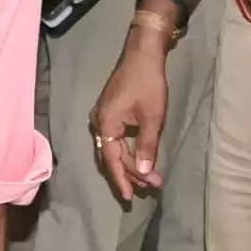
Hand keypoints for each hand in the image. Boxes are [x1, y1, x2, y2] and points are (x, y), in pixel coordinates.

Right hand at [92, 30, 171, 201]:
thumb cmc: (148, 83)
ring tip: (149, 178)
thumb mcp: (152, 117)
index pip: (112, 160)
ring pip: (113, 148)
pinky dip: (127, 151)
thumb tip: (145, 172)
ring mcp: (102, 116)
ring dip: (131, 163)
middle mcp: (98, 122)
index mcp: (105, 124)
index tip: (132, 197)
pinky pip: (115, 139)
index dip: (122, 179)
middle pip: (111, 157)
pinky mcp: (109, 112)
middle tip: (151, 187)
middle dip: (131, 174)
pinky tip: (140, 158)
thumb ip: (147, 146)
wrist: (143, 53)